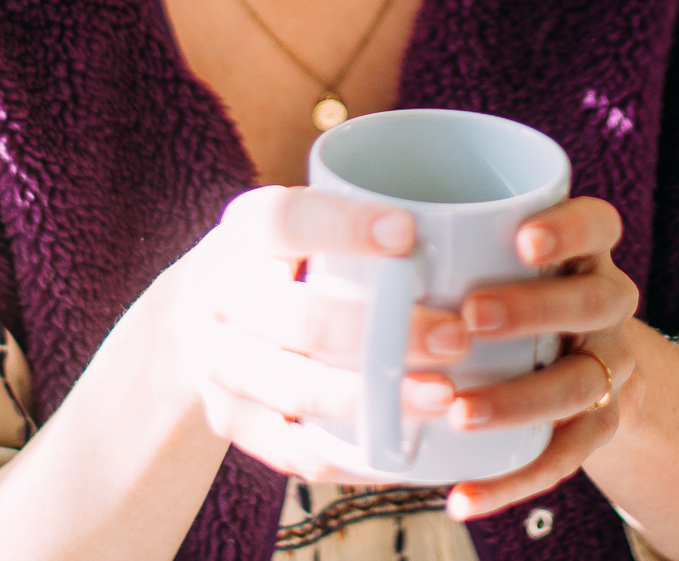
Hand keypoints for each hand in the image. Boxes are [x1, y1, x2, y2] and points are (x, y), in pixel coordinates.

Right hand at [172, 184, 472, 481]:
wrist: (194, 318)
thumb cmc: (285, 260)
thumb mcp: (301, 223)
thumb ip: (362, 223)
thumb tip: (483, 225)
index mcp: (242, 233)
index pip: (284, 222)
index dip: (343, 228)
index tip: (410, 233)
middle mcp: (217, 297)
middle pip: (297, 319)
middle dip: (381, 332)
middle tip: (460, 336)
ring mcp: (217, 366)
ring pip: (295, 389)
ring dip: (373, 398)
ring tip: (444, 398)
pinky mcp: (228, 422)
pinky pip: (290, 451)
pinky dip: (349, 456)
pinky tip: (405, 454)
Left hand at [442, 196, 639, 519]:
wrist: (579, 354)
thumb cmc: (503, 287)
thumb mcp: (491, 252)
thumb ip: (441, 244)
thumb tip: (332, 243)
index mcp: (581, 251)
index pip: (598, 224)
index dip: (568, 229)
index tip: (521, 240)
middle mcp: (605, 304)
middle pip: (593, 302)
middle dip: (534, 309)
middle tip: (470, 316)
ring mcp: (606, 366)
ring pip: (580, 384)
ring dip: (520, 399)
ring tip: (462, 411)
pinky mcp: (595, 425)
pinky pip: (564, 457)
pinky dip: (511, 479)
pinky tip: (462, 494)